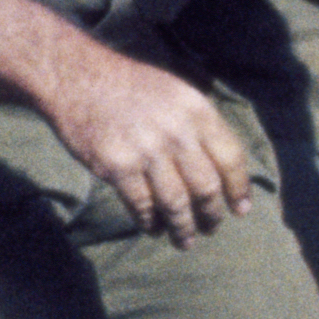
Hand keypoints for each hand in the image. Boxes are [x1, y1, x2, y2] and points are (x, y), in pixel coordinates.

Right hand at [41, 42, 252, 245]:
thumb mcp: (177, 93)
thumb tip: (222, 169)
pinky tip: (154, 228)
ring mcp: (146, 150)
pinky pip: (142, 205)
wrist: (77, 77)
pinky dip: (150, 222)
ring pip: (176, 203)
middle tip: (212, 227)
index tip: (240, 209)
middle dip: (212, 214)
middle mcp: (176, 132)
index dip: (239, 188)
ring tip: (186, 240)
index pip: (231, 158)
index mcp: (197, 111)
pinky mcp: (117, 166)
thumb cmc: (131, 86)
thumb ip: (200, 126)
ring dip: (184, 227)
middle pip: (206, 186)